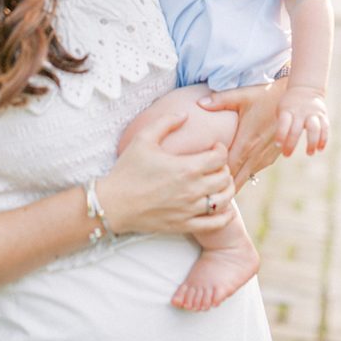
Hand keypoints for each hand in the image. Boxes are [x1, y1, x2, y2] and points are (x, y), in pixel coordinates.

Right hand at [97, 112, 235, 235]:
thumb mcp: (144, 138)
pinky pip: (214, 224)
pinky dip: (224, 216)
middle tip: (215, 164)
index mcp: (186, 167)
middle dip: (224, 167)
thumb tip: (185, 114)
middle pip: (225, 177)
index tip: (214, 147)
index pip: (220, 157)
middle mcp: (192, 190)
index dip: (221, 149)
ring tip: (219, 182)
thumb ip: (166, 122)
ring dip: (227, 189)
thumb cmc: (127, 170)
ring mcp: (189, 210)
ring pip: (224, 200)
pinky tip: (222, 207)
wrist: (113, 204)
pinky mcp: (184, 225)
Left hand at [198, 79, 287, 189]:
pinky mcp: (272, 157)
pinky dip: (244, 174)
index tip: (202, 177)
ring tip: (216, 186)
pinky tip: (234, 173)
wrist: (293, 100)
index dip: (215, 176)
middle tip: (206, 190)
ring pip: (246, 178)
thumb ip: (220, 100)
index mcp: (246, 143)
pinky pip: (254, 171)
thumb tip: (199, 103)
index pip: (228, 170)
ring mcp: (265, 157)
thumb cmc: (265, 96)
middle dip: (223, 186)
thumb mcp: (242, 95)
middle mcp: (256, 154)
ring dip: (233, 181)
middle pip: (236, 180)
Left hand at [275, 86, 328, 156]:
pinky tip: (320, 149)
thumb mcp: (281, 109)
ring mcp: (313, 113)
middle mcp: (300, 111)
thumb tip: (280, 146)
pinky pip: (325, 128)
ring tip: (309, 153)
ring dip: (311, 142)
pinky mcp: (323, 116)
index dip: (281, 134)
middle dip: (291, 143)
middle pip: (296, 129)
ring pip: (314, 128)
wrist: (306, 88)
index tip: (278, 146)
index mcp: (288, 110)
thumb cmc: (290, 105)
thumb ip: (281, 125)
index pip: (283, 123)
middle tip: (287, 155)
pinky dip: (323, 139)